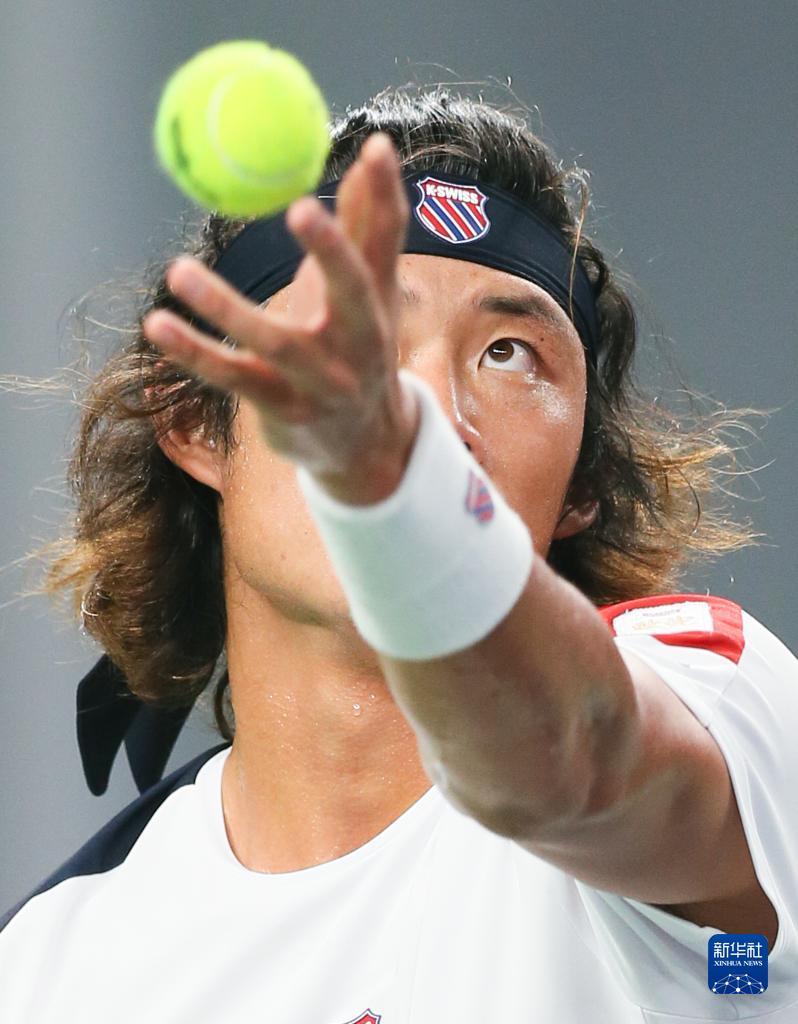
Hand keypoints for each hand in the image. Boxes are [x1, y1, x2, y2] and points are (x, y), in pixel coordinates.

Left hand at [142, 132, 417, 503]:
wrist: (364, 446)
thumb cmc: (358, 352)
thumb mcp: (370, 297)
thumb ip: (365, 230)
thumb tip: (370, 153)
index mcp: (380, 305)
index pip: (388, 244)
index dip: (385, 196)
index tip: (375, 148)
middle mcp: (361, 344)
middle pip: (353, 294)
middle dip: (333, 253)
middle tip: (301, 208)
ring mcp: (323, 382)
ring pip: (275, 342)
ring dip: (225, 308)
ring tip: (178, 272)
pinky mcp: (284, 408)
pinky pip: (233, 378)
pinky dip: (194, 353)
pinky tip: (157, 326)